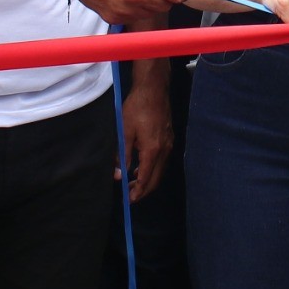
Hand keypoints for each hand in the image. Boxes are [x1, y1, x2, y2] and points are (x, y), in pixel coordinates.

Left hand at [122, 74, 171, 200]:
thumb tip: (118, 175)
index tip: (129, 199)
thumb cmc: (137, 107)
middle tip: (131, 196)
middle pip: (156, 178)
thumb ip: (123, 155)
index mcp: (153, 150)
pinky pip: (162, 160)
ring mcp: (169, 144)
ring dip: (148, 179)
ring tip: (133, 183)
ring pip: (160, 170)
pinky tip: (141, 167)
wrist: (154, 89)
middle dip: (144, 189)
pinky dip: (153, 168)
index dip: (138, 191)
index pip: (146, 178)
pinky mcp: (169, 139)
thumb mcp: (125, 131)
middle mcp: (164, 150)